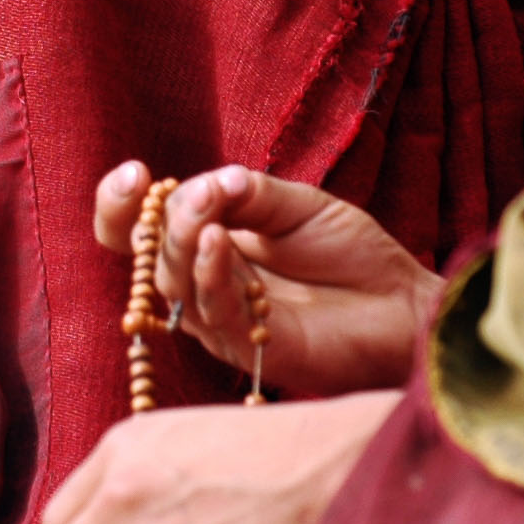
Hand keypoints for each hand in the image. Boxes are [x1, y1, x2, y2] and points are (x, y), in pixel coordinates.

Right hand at [95, 163, 441, 395]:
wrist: (403, 305)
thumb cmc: (352, 256)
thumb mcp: (299, 205)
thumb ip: (251, 193)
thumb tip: (208, 182)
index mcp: (207, 244)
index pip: (136, 231)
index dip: (119, 206)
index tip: (134, 174)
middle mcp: (204, 284)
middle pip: (152, 257)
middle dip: (164, 221)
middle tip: (199, 199)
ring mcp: (222, 320)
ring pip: (175, 285)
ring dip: (184, 244)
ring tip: (208, 213)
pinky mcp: (248, 349)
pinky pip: (213, 313)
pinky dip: (210, 275)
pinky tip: (220, 243)